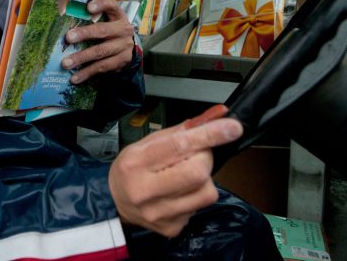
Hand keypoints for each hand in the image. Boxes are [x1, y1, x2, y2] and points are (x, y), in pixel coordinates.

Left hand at [60, 0, 133, 82]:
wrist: (128, 47)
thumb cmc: (110, 30)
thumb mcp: (107, 19)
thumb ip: (92, 16)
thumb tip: (64, 12)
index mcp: (118, 15)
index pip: (112, 6)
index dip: (101, 5)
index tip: (88, 7)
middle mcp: (124, 30)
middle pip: (103, 31)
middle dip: (84, 34)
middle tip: (68, 38)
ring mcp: (124, 46)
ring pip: (101, 52)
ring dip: (82, 58)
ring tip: (65, 63)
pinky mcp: (122, 61)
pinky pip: (102, 68)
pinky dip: (87, 73)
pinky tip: (75, 78)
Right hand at [108, 105, 241, 237]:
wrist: (114, 202)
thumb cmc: (132, 168)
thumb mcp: (147, 143)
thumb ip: (181, 131)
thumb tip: (215, 117)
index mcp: (136, 163)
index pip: (179, 146)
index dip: (209, 135)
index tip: (231, 127)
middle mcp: (146, 191)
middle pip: (198, 172)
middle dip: (205, 157)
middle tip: (194, 154)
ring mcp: (160, 213)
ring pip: (206, 191)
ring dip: (203, 178)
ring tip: (184, 175)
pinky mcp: (172, 227)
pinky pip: (201, 207)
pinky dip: (196, 194)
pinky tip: (179, 192)